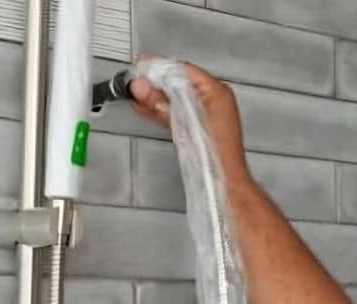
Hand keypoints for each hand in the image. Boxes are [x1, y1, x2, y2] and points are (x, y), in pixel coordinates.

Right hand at [129, 60, 250, 186]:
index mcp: (216, 92)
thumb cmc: (213, 157)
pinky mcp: (200, 129)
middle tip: (133, 81)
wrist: (223, 183)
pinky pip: (178, 112)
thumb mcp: (183, 122)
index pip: (182, 70)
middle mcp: (214, 100)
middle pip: (178, 83)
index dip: (158, 68)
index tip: (139, 67)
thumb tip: (141, 87)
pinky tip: (146, 107)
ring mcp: (207, 114)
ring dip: (155, 96)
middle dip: (154, 82)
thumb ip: (161, 103)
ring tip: (136, 93)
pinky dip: (162, 109)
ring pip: (176, 98)